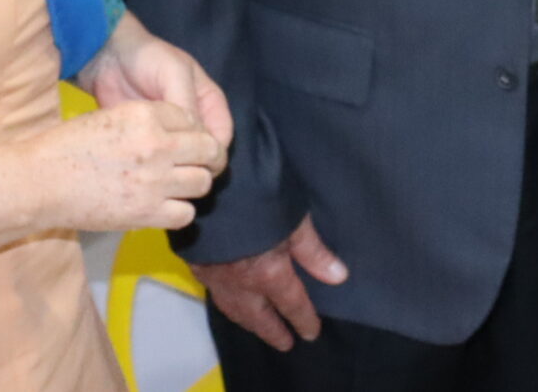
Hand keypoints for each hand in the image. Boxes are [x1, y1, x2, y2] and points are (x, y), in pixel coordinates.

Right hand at [25, 99, 222, 232]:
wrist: (40, 182)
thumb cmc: (69, 146)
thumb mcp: (113, 117)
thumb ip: (148, 122)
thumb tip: (178, 134)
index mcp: (146, 115)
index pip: (191, 119)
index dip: (188, 132)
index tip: (180, 142)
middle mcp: (156, 145)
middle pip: (208, 150)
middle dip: (206, 157)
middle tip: (196, 165)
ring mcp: (154, 180)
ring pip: (202, 182)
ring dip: (193, 184)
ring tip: (177, 187)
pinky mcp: (146, 212)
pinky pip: (186, 213)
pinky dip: (179, 211)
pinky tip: (163, 207)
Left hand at [77, 13, 233, 168]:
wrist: (109, 57)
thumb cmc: (148, 59)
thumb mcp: (174, 74)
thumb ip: (187, 104)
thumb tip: (197, 142)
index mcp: (210, 103)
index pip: (222, 137)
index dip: (214, 155)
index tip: (196, 166)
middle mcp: (194, 121)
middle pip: (204, 153)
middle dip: (192, 166)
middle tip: (173, 171)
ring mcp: (170, 133)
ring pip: (181, 160)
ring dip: (171, 168)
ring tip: (155, 171)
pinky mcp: (149, 141)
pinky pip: (158, 160)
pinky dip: (153, 167)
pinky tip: (142, 169)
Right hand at [189, 216, 350, 349]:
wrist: (209, 193)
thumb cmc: (257, 200)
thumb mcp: (294, 221)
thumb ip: (314, 251)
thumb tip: (338, 277)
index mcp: (269, 274)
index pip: (291, 305)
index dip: (304, 320)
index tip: (311, 333)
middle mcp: (242, 285)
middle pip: (260, 317)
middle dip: (274, 332)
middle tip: (285, 344)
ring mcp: (217, 278)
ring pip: (235, 311)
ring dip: (250, 323)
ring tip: (258, 328)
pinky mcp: (198, 268)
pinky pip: (217, 297)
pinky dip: (228, 305)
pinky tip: (231, 302)